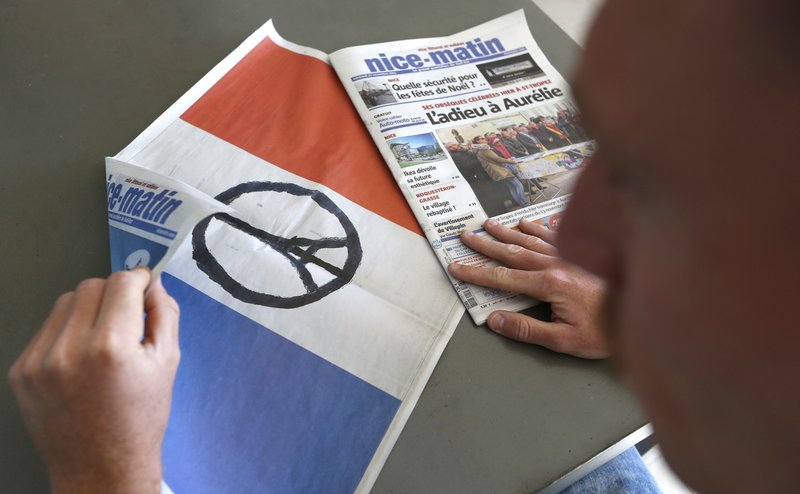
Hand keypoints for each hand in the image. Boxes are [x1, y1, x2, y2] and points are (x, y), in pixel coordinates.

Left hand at [8, 269, 179, 493]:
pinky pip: (47, 328)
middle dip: (115, 294)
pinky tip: (82, 359)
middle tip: (128, 319)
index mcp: (112, 348)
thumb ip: (164, 314)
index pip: (122, 282)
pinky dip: (67, 332)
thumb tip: (154, 284)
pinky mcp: (22, 371)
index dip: (140, 280)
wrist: (101, 468)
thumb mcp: (168, 363)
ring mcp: (40, 361)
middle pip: (92, 286)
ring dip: (89, 310)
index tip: (146, 286)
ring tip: (104, 341)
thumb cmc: (139, 420)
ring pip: (66, 302)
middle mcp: (70, 350)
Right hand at [448, 219, 608, 358]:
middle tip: (464, 236)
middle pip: (512, 252)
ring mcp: (569, 256)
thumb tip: (494, 320)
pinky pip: (552, 235)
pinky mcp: (581, 254)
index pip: (503, 278)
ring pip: (529, 239)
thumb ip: (526, 330)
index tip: (456, 267)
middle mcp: (556, 264)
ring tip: (487, 224)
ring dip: (505, 232)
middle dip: (485, 244)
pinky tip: (525, 222)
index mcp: (548, 284)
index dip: (476, 273)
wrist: (640, 315)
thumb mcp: (563, 340)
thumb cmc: (605, 332)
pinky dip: (536, 227)